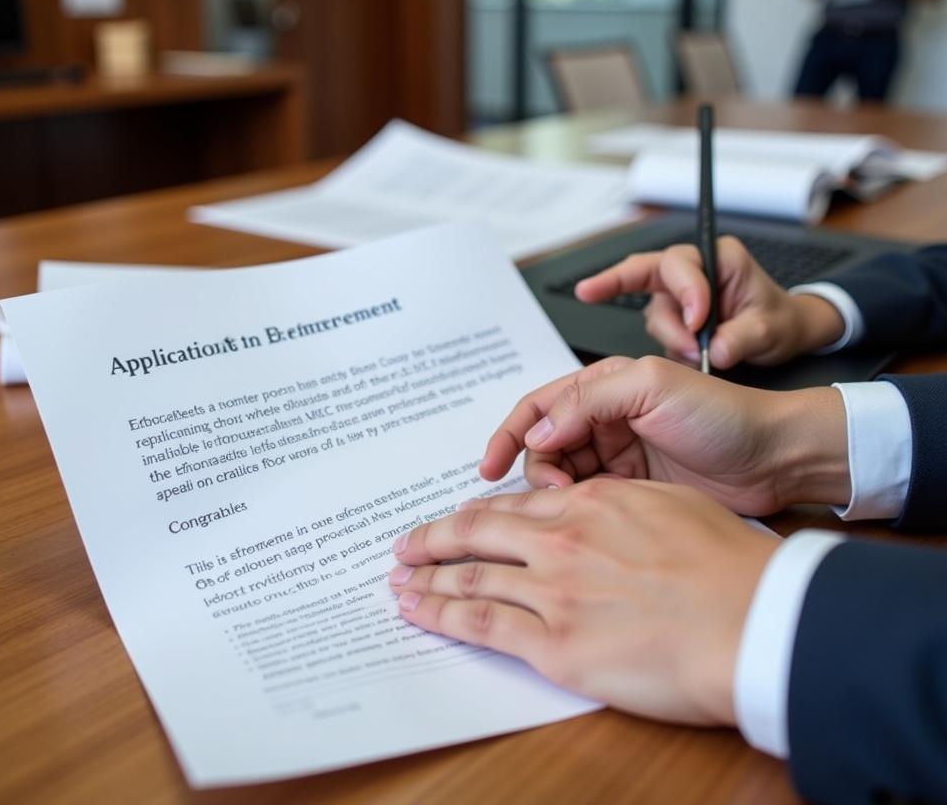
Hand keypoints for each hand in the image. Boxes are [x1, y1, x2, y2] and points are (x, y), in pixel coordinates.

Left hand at [389, 480, 777, 724]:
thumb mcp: (669, 505)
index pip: (513, 510)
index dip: (475, 517)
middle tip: (403, 547)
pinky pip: (482, 626)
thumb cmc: (728, 566)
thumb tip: (594, 509)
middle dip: (432, 542)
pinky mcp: (555, 644)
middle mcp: (561, 542)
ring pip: (469, 580)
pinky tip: (418, 612)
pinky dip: (442, 617)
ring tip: (398, 580)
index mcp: (590, 505)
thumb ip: (618, 505)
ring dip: (426, 579)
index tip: (454, 522)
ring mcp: (553, 591)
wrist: (751, 619)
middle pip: (476, 536)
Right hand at [479, 355, 849, 514]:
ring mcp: (619, 456)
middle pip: (544, 445)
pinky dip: (578, 509)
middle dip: (536, 467)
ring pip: (562, 475)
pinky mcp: (633, 490)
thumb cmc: (723, 413)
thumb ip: (589, 400)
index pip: (539, 407)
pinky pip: (588, 499)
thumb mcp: (652, 386)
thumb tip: (540, 431)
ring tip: (575, 503)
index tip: (489, 467)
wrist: (775, 459)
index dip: (509, 434)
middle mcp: (606, 419)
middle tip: (553, 491)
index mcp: (605, 386)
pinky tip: (589, 516)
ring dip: (556, 491)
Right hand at [574, 236, 845, 368]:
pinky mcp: (674, 317)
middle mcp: (692, 271)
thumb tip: (715, 351)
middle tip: (588, 291)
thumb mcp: (771, 330)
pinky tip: (688, 357)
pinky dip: (668, 345)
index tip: (698, 323)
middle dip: (613, 281)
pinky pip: (658, 330)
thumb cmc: (780, 322)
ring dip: (669, 335)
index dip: (684, 292)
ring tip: (697, 356)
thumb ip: (743, 338)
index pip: (682, 264)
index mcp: (719, 259)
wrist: (786, 336)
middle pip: (643, 270)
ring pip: (652, 310)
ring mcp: (679, 295)